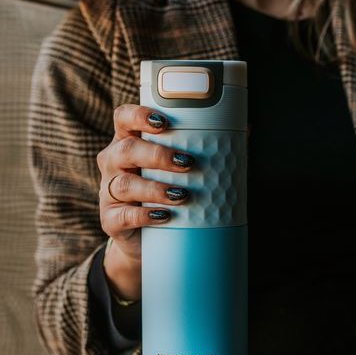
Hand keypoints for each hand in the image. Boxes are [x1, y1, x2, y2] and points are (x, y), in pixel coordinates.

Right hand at [96, 105, 193, 299]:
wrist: (147, 240)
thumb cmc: (166, 192)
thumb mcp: (180, 170)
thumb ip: (208, 148)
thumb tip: (247, 129)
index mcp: (129, 141)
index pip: (123, 118)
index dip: (139, 115)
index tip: (164, 122)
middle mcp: (114, 163)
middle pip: (126, 150)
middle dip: (157, 155)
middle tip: (188, 163)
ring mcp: (108, 192)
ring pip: (124, 184)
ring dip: (155, 188)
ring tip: (182, 195)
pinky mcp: (110, 220)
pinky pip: (122, 216)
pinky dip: (145, 216)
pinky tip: (165, 216)